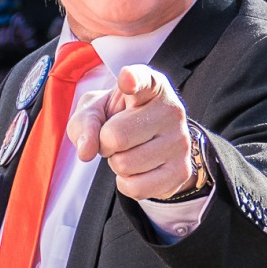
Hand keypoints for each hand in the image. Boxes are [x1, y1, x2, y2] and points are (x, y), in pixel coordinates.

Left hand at [66, 64, 192, 200]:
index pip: (143, 80)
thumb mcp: (95, 110)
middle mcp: (171, 110)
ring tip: (129, 151)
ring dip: (117, 163)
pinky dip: (126, 184)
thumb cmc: (118, 118)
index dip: (132, 79)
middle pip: (116, 136)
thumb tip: (86, 152)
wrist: (150, 141)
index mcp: (151, 86)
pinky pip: (136, 188)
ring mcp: (180, 141)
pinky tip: (137, 169)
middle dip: (105, 143)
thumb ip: (85, 123)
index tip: (126, 79)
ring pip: (125, 165)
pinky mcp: (181, 171)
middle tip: (116, 138)